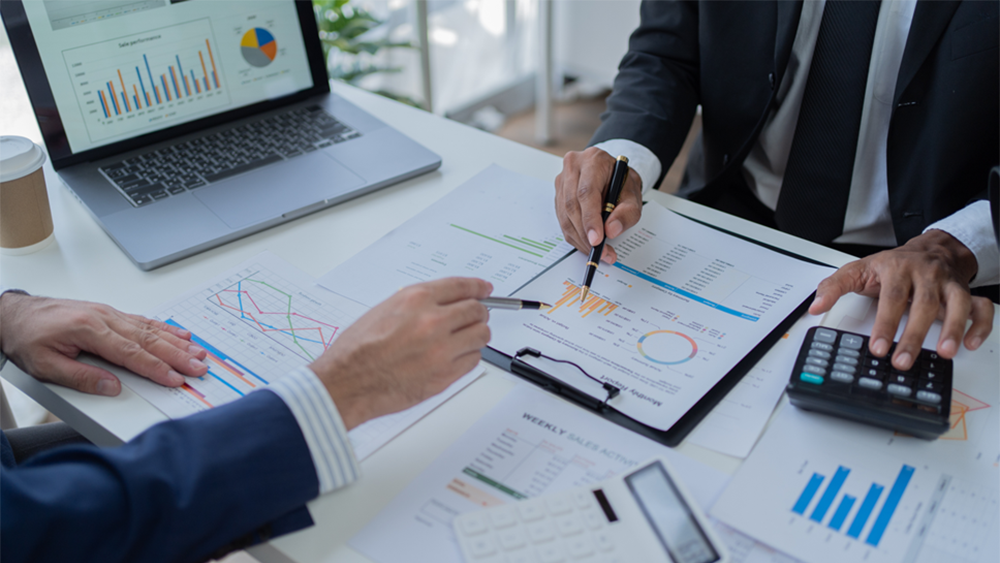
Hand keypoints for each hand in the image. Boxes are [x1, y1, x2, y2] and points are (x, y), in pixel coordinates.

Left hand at [0, 293, 208, 395]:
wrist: (14, 314)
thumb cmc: (27, 337)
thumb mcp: (45, 365)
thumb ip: (81, 377)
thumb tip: (112, 387)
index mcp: (90, 330)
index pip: (132, 353)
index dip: (157, 368)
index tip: (175, 379)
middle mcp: (105, 318)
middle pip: (150, 340)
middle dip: (178, 355)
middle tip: (199, 367)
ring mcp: (110, 314)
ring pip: (152, 329)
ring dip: (178, 342)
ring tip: (199, 352)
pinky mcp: (110, 314)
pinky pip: (144, 321)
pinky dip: (166, 329)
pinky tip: (180, 334)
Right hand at [309, 277, 491, 429]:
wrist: (347, 382)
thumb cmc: (357, 350)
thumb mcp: (384, 310)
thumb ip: (417, 304)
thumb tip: (444, 302)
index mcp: (415, 300)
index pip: (461, 286)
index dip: (477, 287)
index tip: (485, 289)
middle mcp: (432, 321)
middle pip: (477, 311)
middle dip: (478, 313)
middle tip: (474, 317)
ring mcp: (441, 350)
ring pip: (481, 336)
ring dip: (475, 336)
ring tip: (462, 339)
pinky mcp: (445, 375)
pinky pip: (473, 361)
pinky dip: (467, 357)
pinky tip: (453, 357)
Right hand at [555, 147, 642, 263]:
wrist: (614, 175)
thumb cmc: (622, 182)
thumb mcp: (633, 195)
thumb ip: (627, 213)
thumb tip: (611, 231)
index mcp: (593, 160)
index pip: (586, 192)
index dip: (590, 219)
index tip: (597, 240)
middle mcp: (573, 166)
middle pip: (572, 205)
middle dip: (585, 233)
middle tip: (600, 251)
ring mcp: (562, 180)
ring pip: (565, 215)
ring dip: (579, 238)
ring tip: (597, 251)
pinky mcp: (558, 194)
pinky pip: (562, 220)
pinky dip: (575, 235)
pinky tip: (587, 243)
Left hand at [809, 230, 992, 369]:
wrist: (931, 248)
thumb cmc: (893, 265)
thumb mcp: (858, 270)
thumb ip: (835, 287)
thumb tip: (815, 306)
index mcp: (898, 269)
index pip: (892, 298)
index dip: (885, 324)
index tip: (878, 347)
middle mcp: (926, 274)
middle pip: (923, 305)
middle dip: (913, 335)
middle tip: (902, 360)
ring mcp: (949, 283)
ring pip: (956, 304)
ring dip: (952, 329)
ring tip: (945, 353)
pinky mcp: (967, 292)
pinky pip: (981, 308)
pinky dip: (979, 325)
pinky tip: (971, 344)